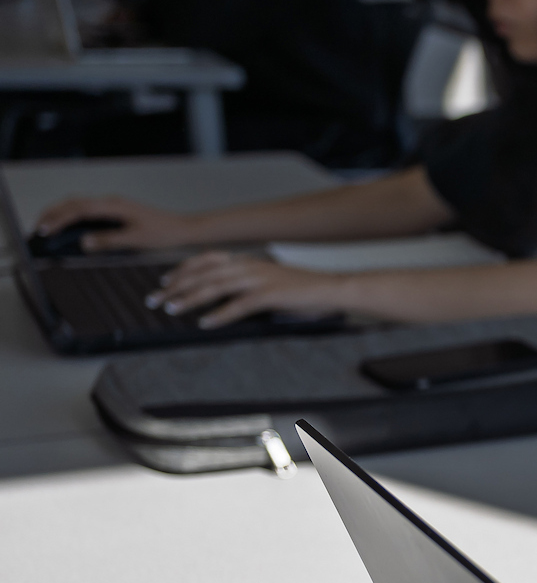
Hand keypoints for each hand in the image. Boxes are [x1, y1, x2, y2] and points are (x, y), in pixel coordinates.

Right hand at [36, 195, 202, 250]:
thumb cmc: (163, 232)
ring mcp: (113, 205)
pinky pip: (89, 210)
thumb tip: (84, 243)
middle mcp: (111, 202)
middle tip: (38, 227)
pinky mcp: (116, 211)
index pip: (79, 209)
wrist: (182, 228)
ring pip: (80, 204)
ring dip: (62, 213)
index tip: (45, 230)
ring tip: (48, 226)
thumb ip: (109, 240)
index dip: (59, 218)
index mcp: (114, 206)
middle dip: (54, 213)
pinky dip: (74, 216)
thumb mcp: (136, 240)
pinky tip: (69, 226)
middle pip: (74, 202)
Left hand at [150, 251, 345, 327]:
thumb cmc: (306, 290)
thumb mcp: (272, 281)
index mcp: (249, 261)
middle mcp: (250, 266)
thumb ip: (248, 285)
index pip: (206, 260)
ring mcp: (259, 279)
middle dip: (175, 286)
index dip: (182, 270)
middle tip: (155, 299)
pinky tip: (204, 322)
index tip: (165, 282)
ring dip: (189, 298)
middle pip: (203, 273)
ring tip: (171, 309)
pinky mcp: (270, 295)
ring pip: (214, 286)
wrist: (335, 288)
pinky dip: (219, 314)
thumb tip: (224, 298)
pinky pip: (238, 304)